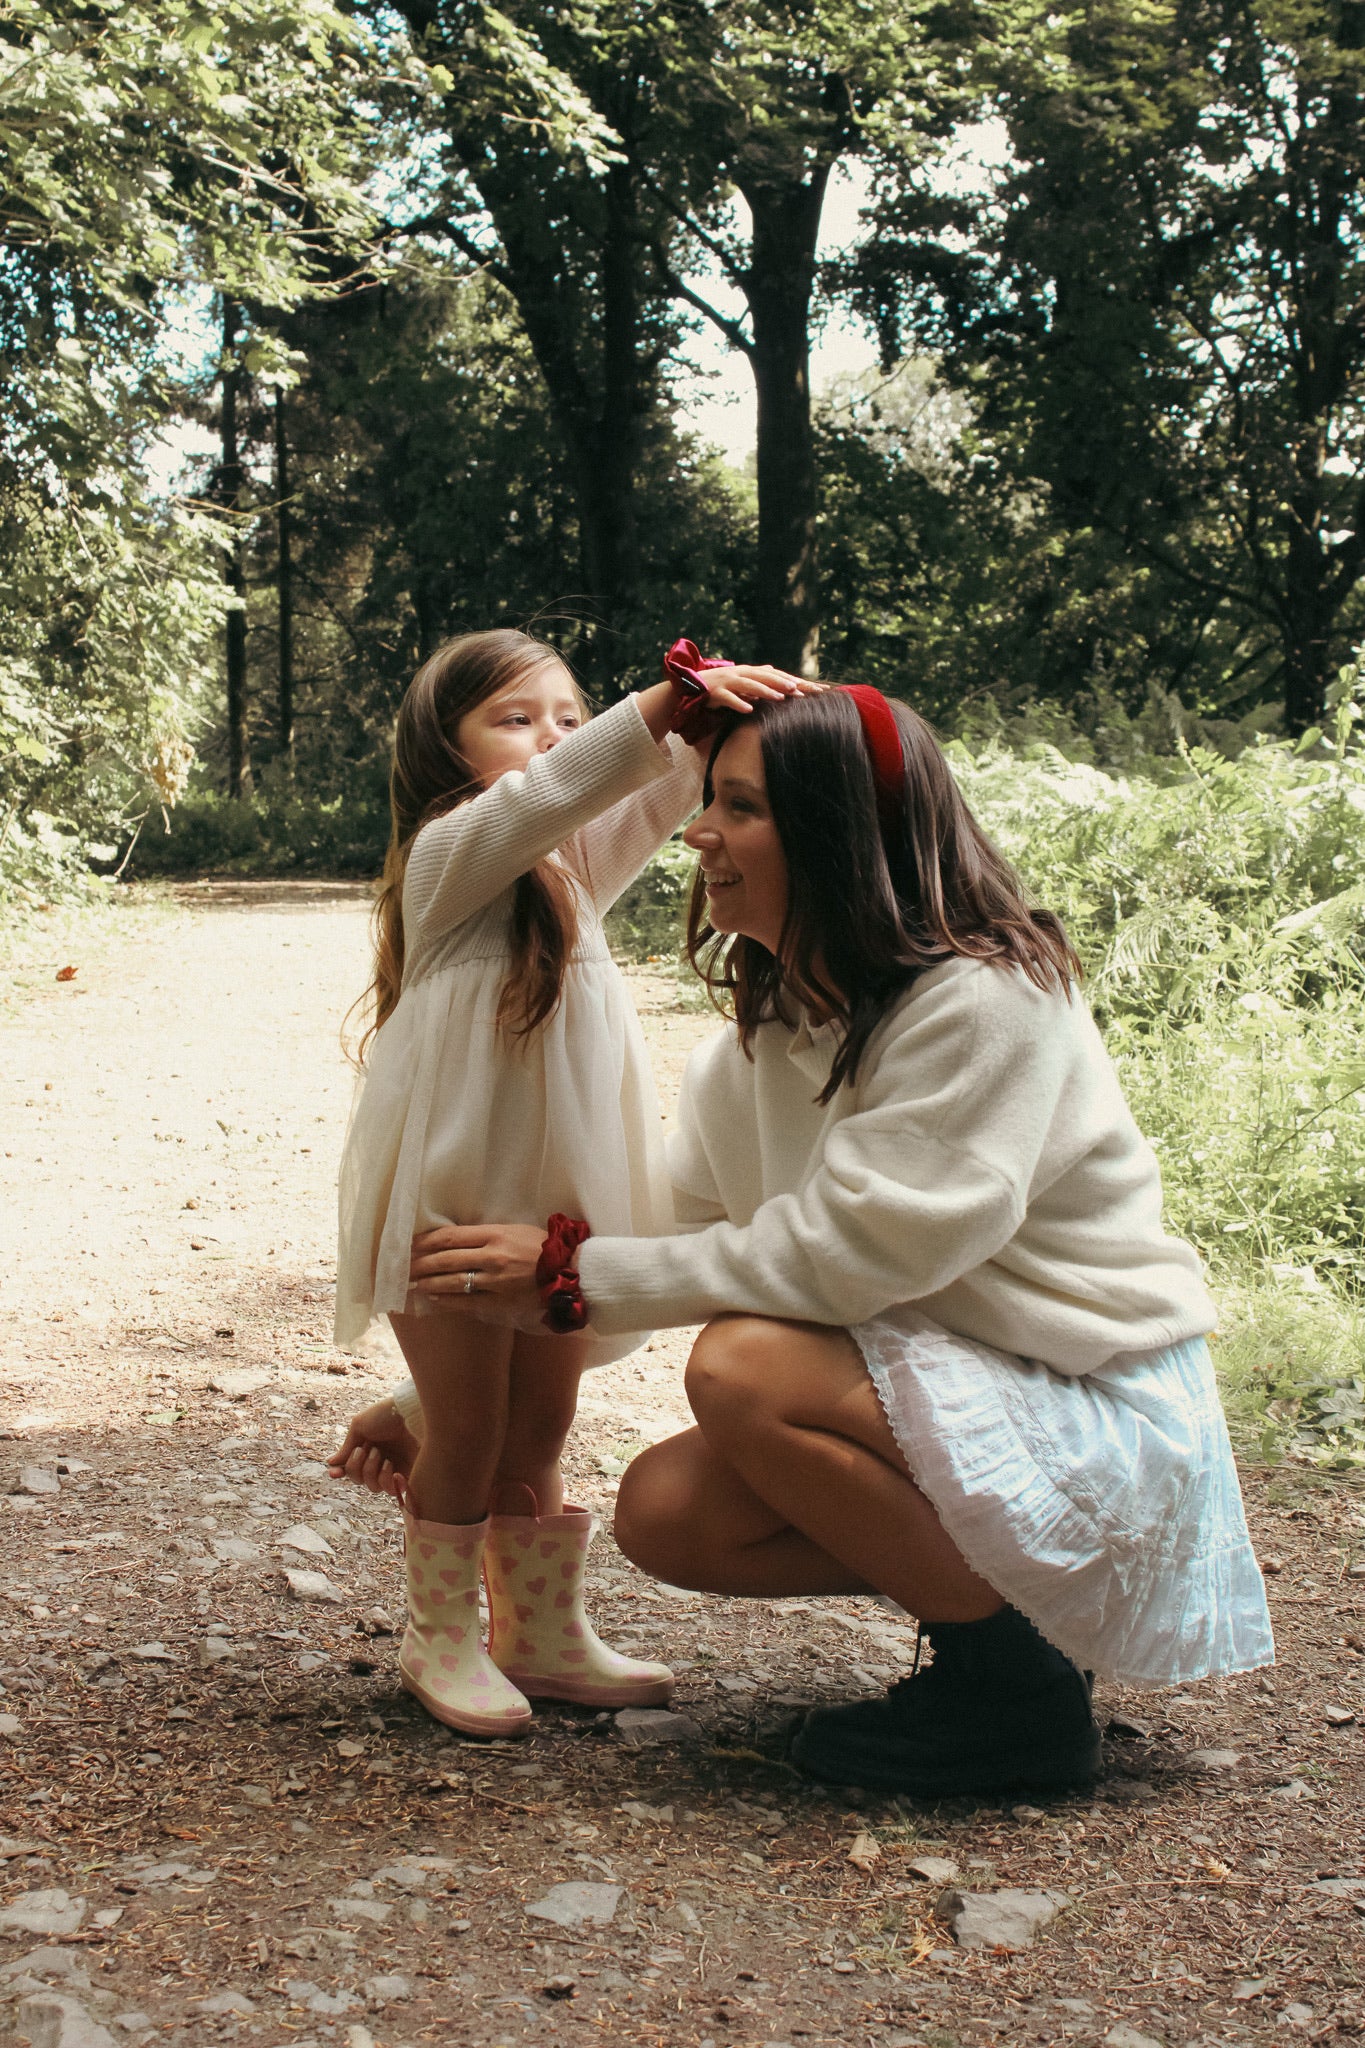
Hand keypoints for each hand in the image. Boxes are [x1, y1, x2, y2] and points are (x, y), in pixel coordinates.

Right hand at [327, 1397, 420, 1496]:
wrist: (411, 1412)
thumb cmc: (386, 1415)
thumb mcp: (360, 1426)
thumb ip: (346, 1447)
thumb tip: (331, 1463)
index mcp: (368, 1446)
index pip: (352, 1466)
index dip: (341, 1472)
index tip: (333, 1472)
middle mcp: (380, 1459)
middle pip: (359, 1479)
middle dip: (356, 1467)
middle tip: (364, 1450)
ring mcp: (394, 1468)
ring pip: (372, 1487)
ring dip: (369, 1471)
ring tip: (378, 1454)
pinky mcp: (408, 1476)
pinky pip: (389, 1490)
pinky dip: (385, 1479)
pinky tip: (389, 1465)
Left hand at [408, 1222, 547, 1313]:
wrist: (572, 1273)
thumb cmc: (543, 1247)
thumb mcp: (514, 1230)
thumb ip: (485, 1234)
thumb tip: (453, 1239)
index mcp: (495, 1233)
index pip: (449, 1236)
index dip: (424, 1242)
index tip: (409, 1245)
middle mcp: (492, 1256)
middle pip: (444, 1259)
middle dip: (419, 1264)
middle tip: (403, 1267)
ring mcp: (495, 1281)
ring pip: (452, 1282)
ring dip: (428, 1283)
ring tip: (413, 1284)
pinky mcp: (500, 1302)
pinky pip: (466, 1302)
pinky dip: (446, 1300)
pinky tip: (433, 1298)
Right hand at [692, 664, 826, 717]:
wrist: (688, 687)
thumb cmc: (717, 686)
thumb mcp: (740, 681)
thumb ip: (757, 677)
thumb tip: (775, 670)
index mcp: (749, 672)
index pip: (776, 676)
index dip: (795, 681)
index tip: (814, 689)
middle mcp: (740, 673)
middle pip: (765, 677)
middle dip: (783, 683)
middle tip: (801, 690)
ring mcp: (727, 682)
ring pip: (748, 685)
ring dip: (764, 691)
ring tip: (780, 697)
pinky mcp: (715, 692)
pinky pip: (728, 698)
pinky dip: (738, 703)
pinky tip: (749, 709)